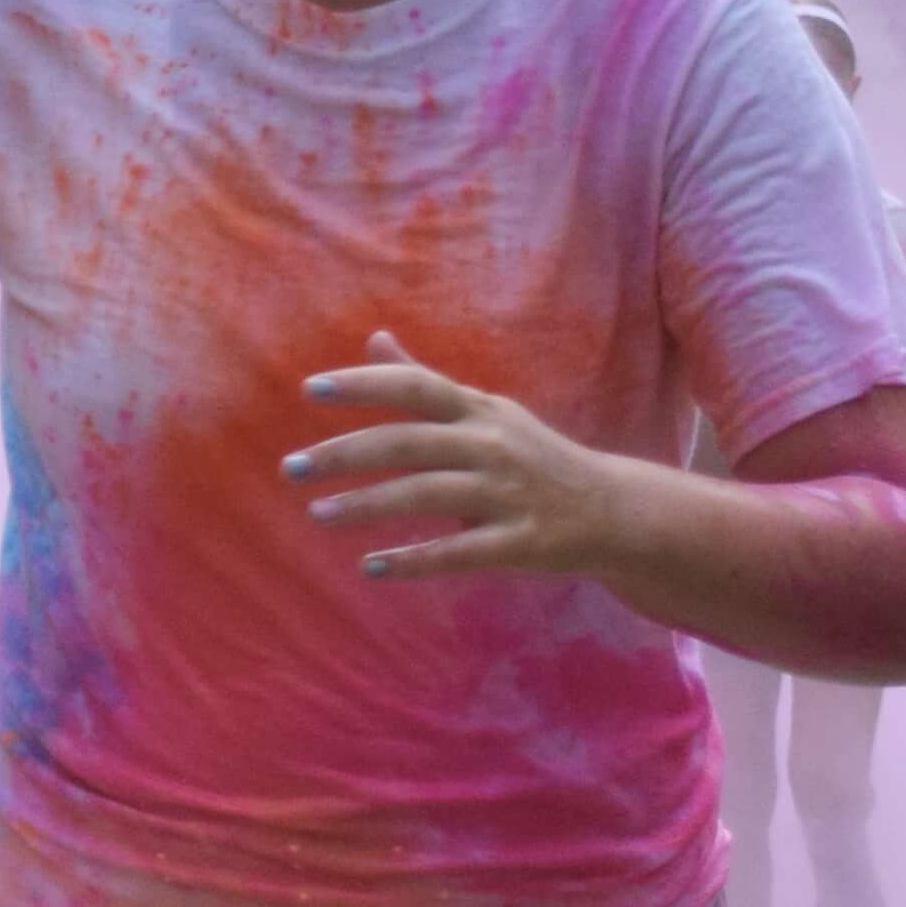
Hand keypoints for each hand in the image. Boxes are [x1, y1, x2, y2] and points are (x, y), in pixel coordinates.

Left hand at [282, 330, 634, 580]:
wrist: (614, 511)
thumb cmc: (533, 458)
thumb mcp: (485, 412)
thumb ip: (426, 382)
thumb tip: (373, 339)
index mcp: (479, 410)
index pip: (415, 386)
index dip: (363, 384)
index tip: (310, 390)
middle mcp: (491, 445)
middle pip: (408, 442)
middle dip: (345, 453)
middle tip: (291, 467)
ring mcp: (507, 493)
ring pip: (426, 495)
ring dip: (367, 505)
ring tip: (317, 515)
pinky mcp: (520, 542)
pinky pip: (458, 553)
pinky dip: (413, 561)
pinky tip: (371, 568)